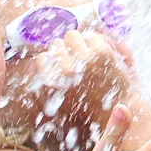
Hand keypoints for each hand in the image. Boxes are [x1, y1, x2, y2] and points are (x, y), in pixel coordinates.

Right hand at [12, 29, 143, 136]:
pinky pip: (91, 36)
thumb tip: (33, 74)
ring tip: (86, 58)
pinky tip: (100, 58)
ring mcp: (84, 60)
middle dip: (65, 52)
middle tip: (77, 64)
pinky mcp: (101, 53)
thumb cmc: (86, 113)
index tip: (62, 69)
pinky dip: (95, 43)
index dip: (52, 62)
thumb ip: (43, 91)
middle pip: (56, 44)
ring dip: (78, 44)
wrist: (117, 115)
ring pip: (71, 35)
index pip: (42, 59)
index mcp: (51, 85)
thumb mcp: (56, 108)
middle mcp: (65, 71)